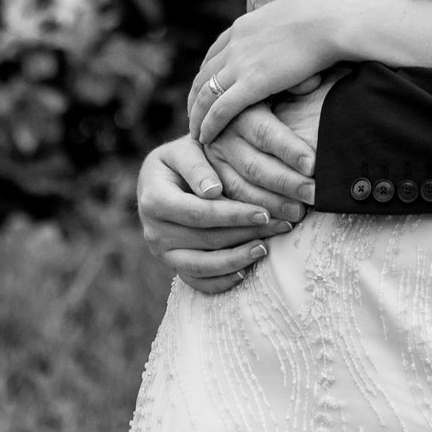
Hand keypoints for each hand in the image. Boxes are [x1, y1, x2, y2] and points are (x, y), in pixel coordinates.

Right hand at [134, 134, 288, 294]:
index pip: (198, 213)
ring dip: (236, 260)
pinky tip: (246, 270)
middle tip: (279, 228)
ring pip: (201, 266)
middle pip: (204, 240)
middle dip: (244, 235)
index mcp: (154, 200)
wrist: (163, 178)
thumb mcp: (184, 151)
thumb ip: (196, 166)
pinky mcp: (172, 265)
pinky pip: (197, 281)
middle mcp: (153, 231)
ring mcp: (161, 252)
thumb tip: (212, 191)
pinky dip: (222, 280)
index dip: (232, 215)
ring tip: (265, 249)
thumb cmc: (180, 159)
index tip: (263, 213)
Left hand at [189, 0, 369, 143]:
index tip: (206, 88)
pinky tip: (204, 137)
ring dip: (196, 115)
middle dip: (196, 96)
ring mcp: (240, 63)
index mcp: (245, 26)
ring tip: (195, 131)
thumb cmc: (326, 18)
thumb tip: (295, 41)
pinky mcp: (251, 83)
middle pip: (204, 74)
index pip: (215, 53)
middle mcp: (235, 43)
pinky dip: (208, 124)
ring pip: (205, 94)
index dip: (208, 74)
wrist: (332, 19)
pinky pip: (220, 109)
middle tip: (194, 114)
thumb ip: (284, 32)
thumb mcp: (292, 19)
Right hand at [206, 76, 335, 211]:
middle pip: (254, 165)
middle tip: (314, 195)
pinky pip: (228, 203)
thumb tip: (311, 81)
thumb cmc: (256, 95)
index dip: (289, 149)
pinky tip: (275, 223)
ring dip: (270, 204)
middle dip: (286, 183)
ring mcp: (212, 160)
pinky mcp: (209, 177)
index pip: (265, 133)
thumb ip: (291, 83)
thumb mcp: (269, 83)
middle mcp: (222, 136)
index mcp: (239, 110)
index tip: (314, 165)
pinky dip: (251, 216)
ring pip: (239, 188)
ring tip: (298, 214)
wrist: (211, 107)